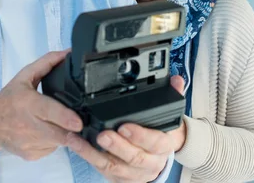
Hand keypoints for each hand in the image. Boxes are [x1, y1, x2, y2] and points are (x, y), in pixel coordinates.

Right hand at [0, 50, 82, 160]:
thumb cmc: (9, 99)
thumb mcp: (25, 76)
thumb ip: (47, 63)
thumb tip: (67, 53)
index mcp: (27, 103)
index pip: (48, 111)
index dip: (65, 118)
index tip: (78, 123)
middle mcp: (27, 125)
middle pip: (58, 133)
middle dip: (74, 134)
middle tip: (85, 129)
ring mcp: (28, 143)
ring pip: (58, 142)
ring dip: (65, 134)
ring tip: (61, 123)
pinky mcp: (30, 154)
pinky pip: (52, 149)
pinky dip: (55, 142)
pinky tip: (49, 132)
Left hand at [66, 75, 187, 182]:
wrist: (159, 157)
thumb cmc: (160, 133)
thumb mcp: (169, 114)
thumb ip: (172, 94)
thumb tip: (176, 80)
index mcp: (164, 145)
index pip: (155, 142)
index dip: (140, 136)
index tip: (124, 126)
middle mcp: (152, 162)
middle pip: (134, 158)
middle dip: (116, 146)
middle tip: (101, 134)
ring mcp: (135, 173)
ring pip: (115, 167)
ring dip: (94, 154)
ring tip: (78, 139)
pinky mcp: (121, 179)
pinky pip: (103, 171)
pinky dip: (88, 158)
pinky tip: (77, 145)